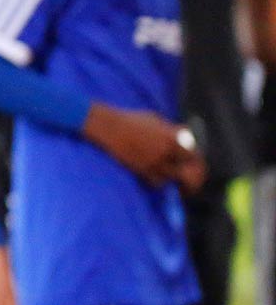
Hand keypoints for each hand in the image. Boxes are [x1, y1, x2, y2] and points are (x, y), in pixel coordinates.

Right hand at [83, 103, 204, 190]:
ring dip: (174, 180)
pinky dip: (159, 182)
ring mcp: (154, 160)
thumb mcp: (156, 120)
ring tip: (176, 184)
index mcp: (173, 136)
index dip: (195, 160)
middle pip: (189, 170)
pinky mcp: (142, 169)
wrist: (109, 127)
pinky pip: (157, 181)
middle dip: (193, 177)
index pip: (194, 154)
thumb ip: (171, 131)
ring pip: (173, 178)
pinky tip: (157, 179)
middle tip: (193, 182)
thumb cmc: (131, 120)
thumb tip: (182, 139)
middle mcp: (167, 150)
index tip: (194, 165)